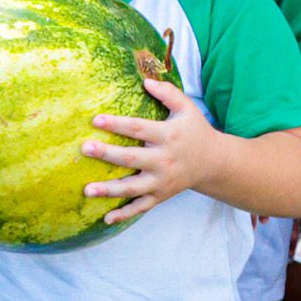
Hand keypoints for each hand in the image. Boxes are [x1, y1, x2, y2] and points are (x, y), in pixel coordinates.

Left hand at [82, 78, 210, 223]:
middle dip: (108, 155)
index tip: (96, 119)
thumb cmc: (195, 131)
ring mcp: (162, 181)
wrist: (215, 163)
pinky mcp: (161, 196)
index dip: (118, 124)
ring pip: (133, 188)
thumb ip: (168, 93)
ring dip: (109, 190)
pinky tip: (105, 219)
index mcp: (168, 136)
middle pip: (132, 159)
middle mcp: (164, 160)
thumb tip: (146, 81)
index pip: (139, 129)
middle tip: (85, 149)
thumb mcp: (187, 108)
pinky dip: (125, 214)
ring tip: (87, 190)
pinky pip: (141, 207)